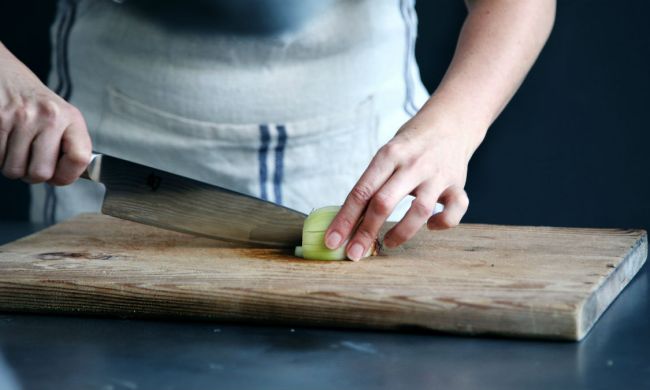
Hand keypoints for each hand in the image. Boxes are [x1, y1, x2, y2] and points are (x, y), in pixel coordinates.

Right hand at [0, 43, 90, 184]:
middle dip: (32, 175)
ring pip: (13, 169)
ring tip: (16, 148)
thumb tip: (65, 177)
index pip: (80, 158)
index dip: (67, 175)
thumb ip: (68, 145)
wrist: (5, 74)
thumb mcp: (62, 117)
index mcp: (70, 118)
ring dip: (12, 166)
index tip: (59, 175)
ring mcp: (21, 117)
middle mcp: (48, 116)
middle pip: (40, 173)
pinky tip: (4, 141)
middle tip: (30, 162)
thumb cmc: (35, 102)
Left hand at [325, 115, 472, 260]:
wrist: (450, 122)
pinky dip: (443, 223)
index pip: (361, 191)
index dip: (345, 219)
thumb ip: (373, 184)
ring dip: (401, 233)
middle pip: (383, 202)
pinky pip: (456, 210)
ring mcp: (437, 175)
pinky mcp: (457, 184)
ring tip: (388, 243)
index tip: (332, 241)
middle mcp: (413, 164)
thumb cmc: (410, 145)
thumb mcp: (387, 155)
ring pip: (419, 210)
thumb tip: (349, 222)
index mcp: (388, 155)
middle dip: (366, 232)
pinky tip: (431, 226)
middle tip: (354, 254)